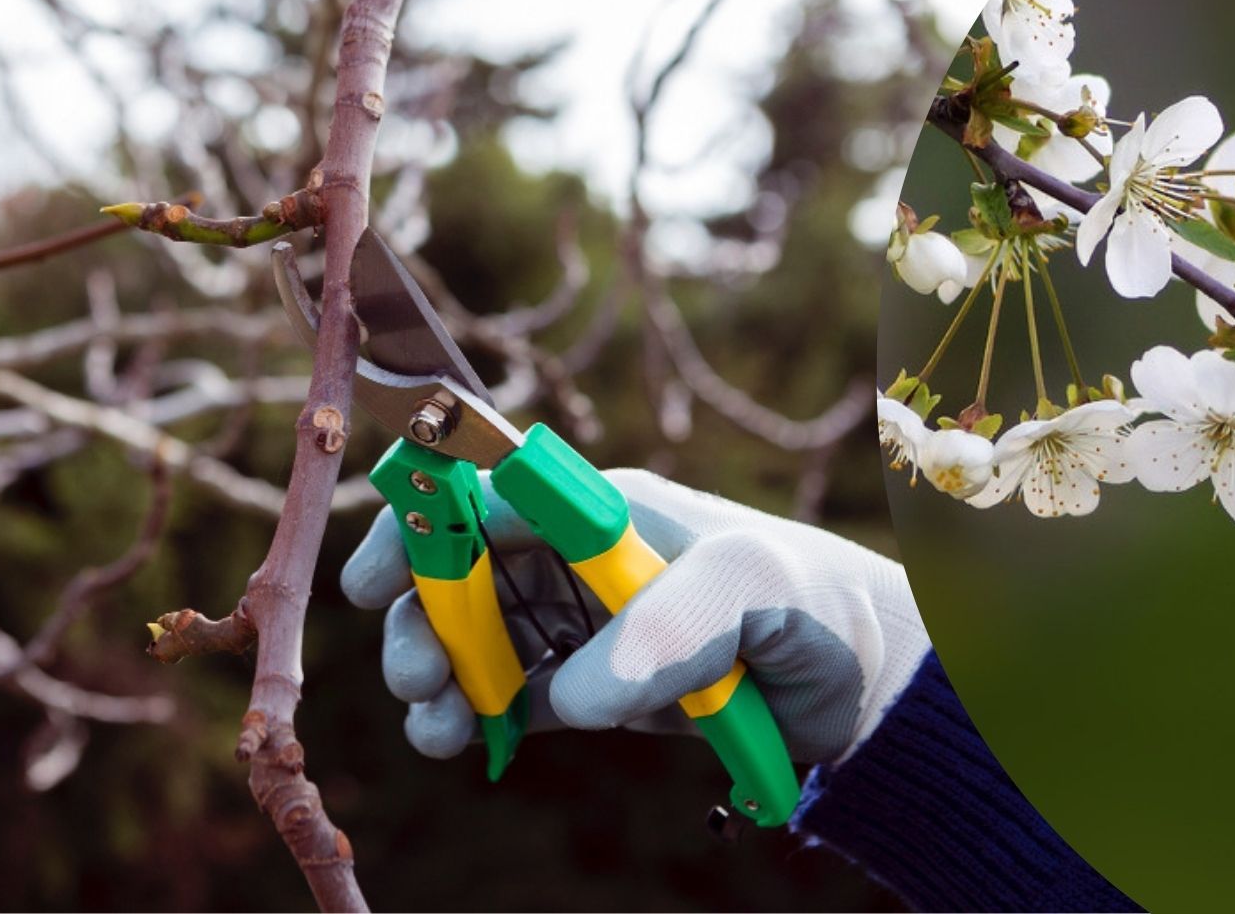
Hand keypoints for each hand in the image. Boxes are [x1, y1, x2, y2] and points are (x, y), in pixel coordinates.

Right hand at [342, 468, 929, 764]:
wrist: (859, 679)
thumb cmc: (810, 600)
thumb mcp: (752, 588)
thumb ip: (669, 626)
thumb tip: (578, 694)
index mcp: (602, 506)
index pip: (486, 493)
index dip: (420, 525)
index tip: (376, 581)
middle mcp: (578, 557)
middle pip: (461, 570)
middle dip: (421, 618)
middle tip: (418, 677)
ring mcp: (581, 622)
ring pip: (474, 638)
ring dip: (438, 676)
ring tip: (438, 725)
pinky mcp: (594, 685)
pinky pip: (511, 696)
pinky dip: (475, 717)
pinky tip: (466, 742)